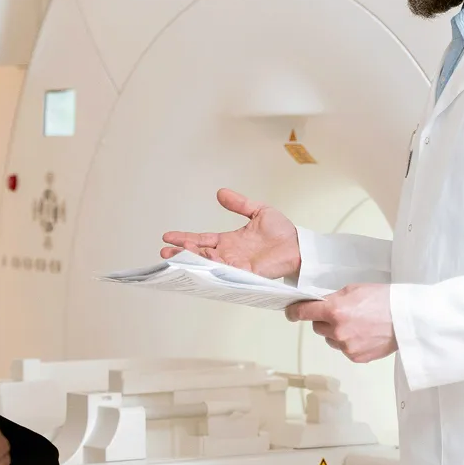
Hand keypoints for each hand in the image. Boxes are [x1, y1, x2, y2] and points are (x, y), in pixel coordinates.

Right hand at [161, 189, 300, 278]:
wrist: (298, 244)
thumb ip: (239, 203)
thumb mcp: (258, 211)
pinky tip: (201, 261)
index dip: (185, 238)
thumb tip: (220, 193)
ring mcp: (236, 264)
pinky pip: (225, 270)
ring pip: (208, 263)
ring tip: (176, 255)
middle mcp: (229, 254)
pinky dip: (213, 267)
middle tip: (165, 252)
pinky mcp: (246, 272)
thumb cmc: (282, 231)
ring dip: (192, 259)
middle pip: (199, 254)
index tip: (168, 236)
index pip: (202, 239)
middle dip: (181, 253)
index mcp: (229, 241)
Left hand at [286, 284, 397, 362]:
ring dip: (336, 332)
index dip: (294, 311)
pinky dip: (348, 342)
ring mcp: (346, 346)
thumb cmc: (384, 300)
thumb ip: (333, 298)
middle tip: (340, 313)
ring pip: (329, 339)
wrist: (407, 319)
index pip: (304, 312)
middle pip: (316, 327)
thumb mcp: (354, 289)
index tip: (290, 312)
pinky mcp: (355, 357)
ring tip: (357, 324)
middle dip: (323, 320)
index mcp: (335, 310)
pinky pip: (343, 349)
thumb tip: (319, 304)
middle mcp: (337, 331)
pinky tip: (363, 334)